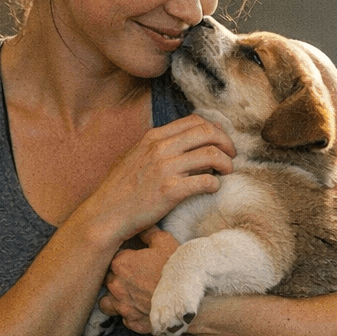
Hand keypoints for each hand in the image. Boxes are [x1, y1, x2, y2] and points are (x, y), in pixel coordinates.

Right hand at [76, 114, 233, 244]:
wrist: (105, 214)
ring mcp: (166, 169)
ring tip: (226, 172)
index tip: (220, 140)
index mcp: (153, 138)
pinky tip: (212, 188)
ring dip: (226, 163)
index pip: (194, 121)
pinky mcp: (170, 191)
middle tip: (231, 155)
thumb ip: (154, 146)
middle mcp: (161, 148)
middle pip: (208, 132)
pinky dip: (215, 184)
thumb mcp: (132, 156)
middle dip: (226, 142)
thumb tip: (177, 141)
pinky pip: (206, 181)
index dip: (214, 128)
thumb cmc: (118, 190)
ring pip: (211, 154)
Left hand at [97, 227, 180, 334]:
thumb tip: (140, 225)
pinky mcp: (132, 323)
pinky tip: (143, 309)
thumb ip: (147, 232)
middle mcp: (116, 286)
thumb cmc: (176, 269)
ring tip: (131, 296)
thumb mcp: (165, 242)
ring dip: (116, 299)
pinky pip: (124, 318)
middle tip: (135, 277)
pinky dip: (131, 314)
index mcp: (120, 263)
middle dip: (117, 278)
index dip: (123, 258)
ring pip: (107, 303)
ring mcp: (123, 307)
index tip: (134, 260)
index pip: (112, 257)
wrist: (189, 300)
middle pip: (107, 279)